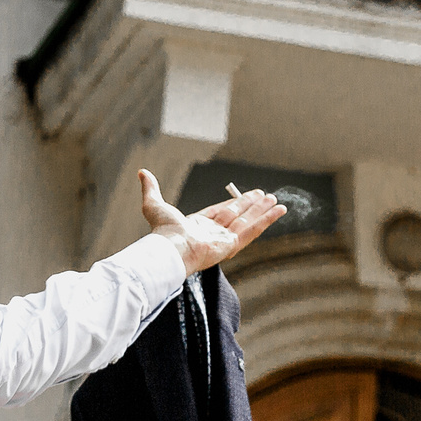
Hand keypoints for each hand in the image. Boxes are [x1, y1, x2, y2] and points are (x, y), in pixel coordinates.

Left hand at [141, 171, 286, 274]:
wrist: (170, 248)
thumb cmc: (162, 231)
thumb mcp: (154, 204)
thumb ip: (151, 188)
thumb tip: (142, 172)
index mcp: (199, 226)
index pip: (222, 211)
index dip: (236, 203)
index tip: (249, 195)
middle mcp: (213, 233)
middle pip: (238, 215)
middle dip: (253, 206)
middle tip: (266, 195)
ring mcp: (225, 240)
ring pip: (249, 221)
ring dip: (263, 211)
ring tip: (276, 201)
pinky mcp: (233, 245)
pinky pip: (254, 230)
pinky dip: (268, 220)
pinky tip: (279, 211)